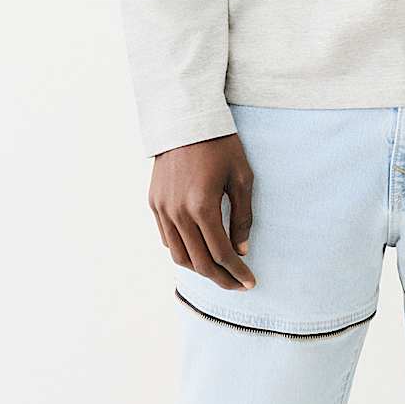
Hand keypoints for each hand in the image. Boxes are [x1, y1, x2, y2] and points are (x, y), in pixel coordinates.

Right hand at [149, 133, 256, 289]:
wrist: (186, 119)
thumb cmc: (221, 145)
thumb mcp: (241, 177)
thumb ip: (242, 217)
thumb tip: (241, 251)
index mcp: (202, 206)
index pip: (221, 254)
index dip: (238, 272)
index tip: (250, 283)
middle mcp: (178, 212)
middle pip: (199, 263)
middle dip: (221, 279)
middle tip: (238, 284)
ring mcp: (162, 209)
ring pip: (179, 256)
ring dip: (200, 269)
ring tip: (219, 270)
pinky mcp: (154, 202)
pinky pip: (167, 239)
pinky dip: (183, 251)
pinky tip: (199, 249)